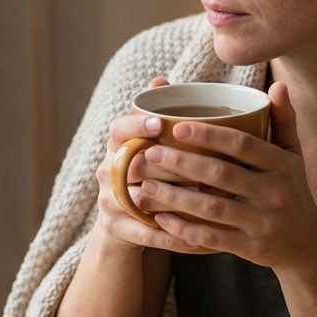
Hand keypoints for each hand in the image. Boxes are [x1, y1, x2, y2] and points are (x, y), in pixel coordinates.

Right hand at [90, 77, 205, 254]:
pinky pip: (144, 233)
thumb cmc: (149, 171)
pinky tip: (197, 237)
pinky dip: (171, 235)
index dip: (136, 124)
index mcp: (117, 145)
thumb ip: (157, 112)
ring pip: (141, 198)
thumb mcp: (149, 142)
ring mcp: (108, 201)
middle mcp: (108, 170)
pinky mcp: (116, 229)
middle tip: (208, 168)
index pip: (118, 128)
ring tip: (209, 199)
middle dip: (172, 167)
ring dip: (176, 200)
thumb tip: (162, 79)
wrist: (124, 220)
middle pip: (135, 165)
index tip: (159, 124)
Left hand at [136, 82, 316, 269]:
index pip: (243, 145)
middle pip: (222, 174)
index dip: (210, 135)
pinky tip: (160, 218)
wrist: (307, 246)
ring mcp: (262, 222)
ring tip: (145, 185)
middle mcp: (274, 192)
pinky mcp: (250, 247)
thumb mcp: (293, 155)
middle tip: (150, 153)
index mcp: (281, 164)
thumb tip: (277, 84)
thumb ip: (283, 120)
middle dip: (182, 163)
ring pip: (212, 208)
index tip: (177, 127)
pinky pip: (212, 238)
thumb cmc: (292, 190)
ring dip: (176, 197)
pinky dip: (184, 229)